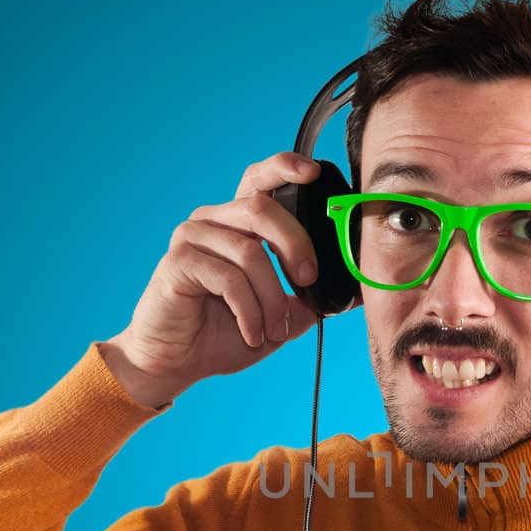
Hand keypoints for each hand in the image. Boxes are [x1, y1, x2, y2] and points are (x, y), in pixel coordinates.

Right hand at [108, 151, 325, 401]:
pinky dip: (250, 311)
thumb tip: (354, 294)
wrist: (176, 361)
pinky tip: (252, 333)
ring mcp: (192, 238)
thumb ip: (307, 300)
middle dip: (295, 245)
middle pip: (262, 209)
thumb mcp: (278, 317)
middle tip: (308, 280)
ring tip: (275, 330)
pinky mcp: (177, 263)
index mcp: (237, 223)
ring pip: (249, 252)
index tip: (313, 174)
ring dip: (272, 298)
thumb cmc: (224, 334)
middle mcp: (213, 221)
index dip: (285, 168)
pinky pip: (228, 278)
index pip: (260, 180)